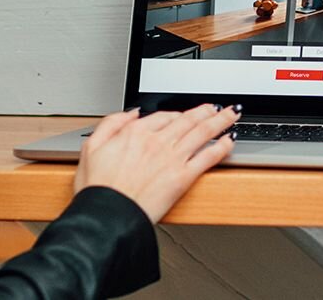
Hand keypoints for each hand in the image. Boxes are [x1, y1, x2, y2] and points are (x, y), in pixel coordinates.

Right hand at [74, 103, 240, 222]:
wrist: (107, 215)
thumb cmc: (98, 188)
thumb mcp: (91, 147)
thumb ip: (111, 124)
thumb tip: (130, 113)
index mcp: (136, 133)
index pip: (163, 116)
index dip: (177, 114)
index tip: (185, 114)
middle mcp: (157, 141)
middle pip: (188, 120)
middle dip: (207, 111)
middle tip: (218, 107)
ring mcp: (172, 158)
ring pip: (202, 132)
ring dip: (220, 121)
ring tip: (231, 115)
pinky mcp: (183, 177)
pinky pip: (207, 157)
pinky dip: (222, 147)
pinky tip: (230, 141)